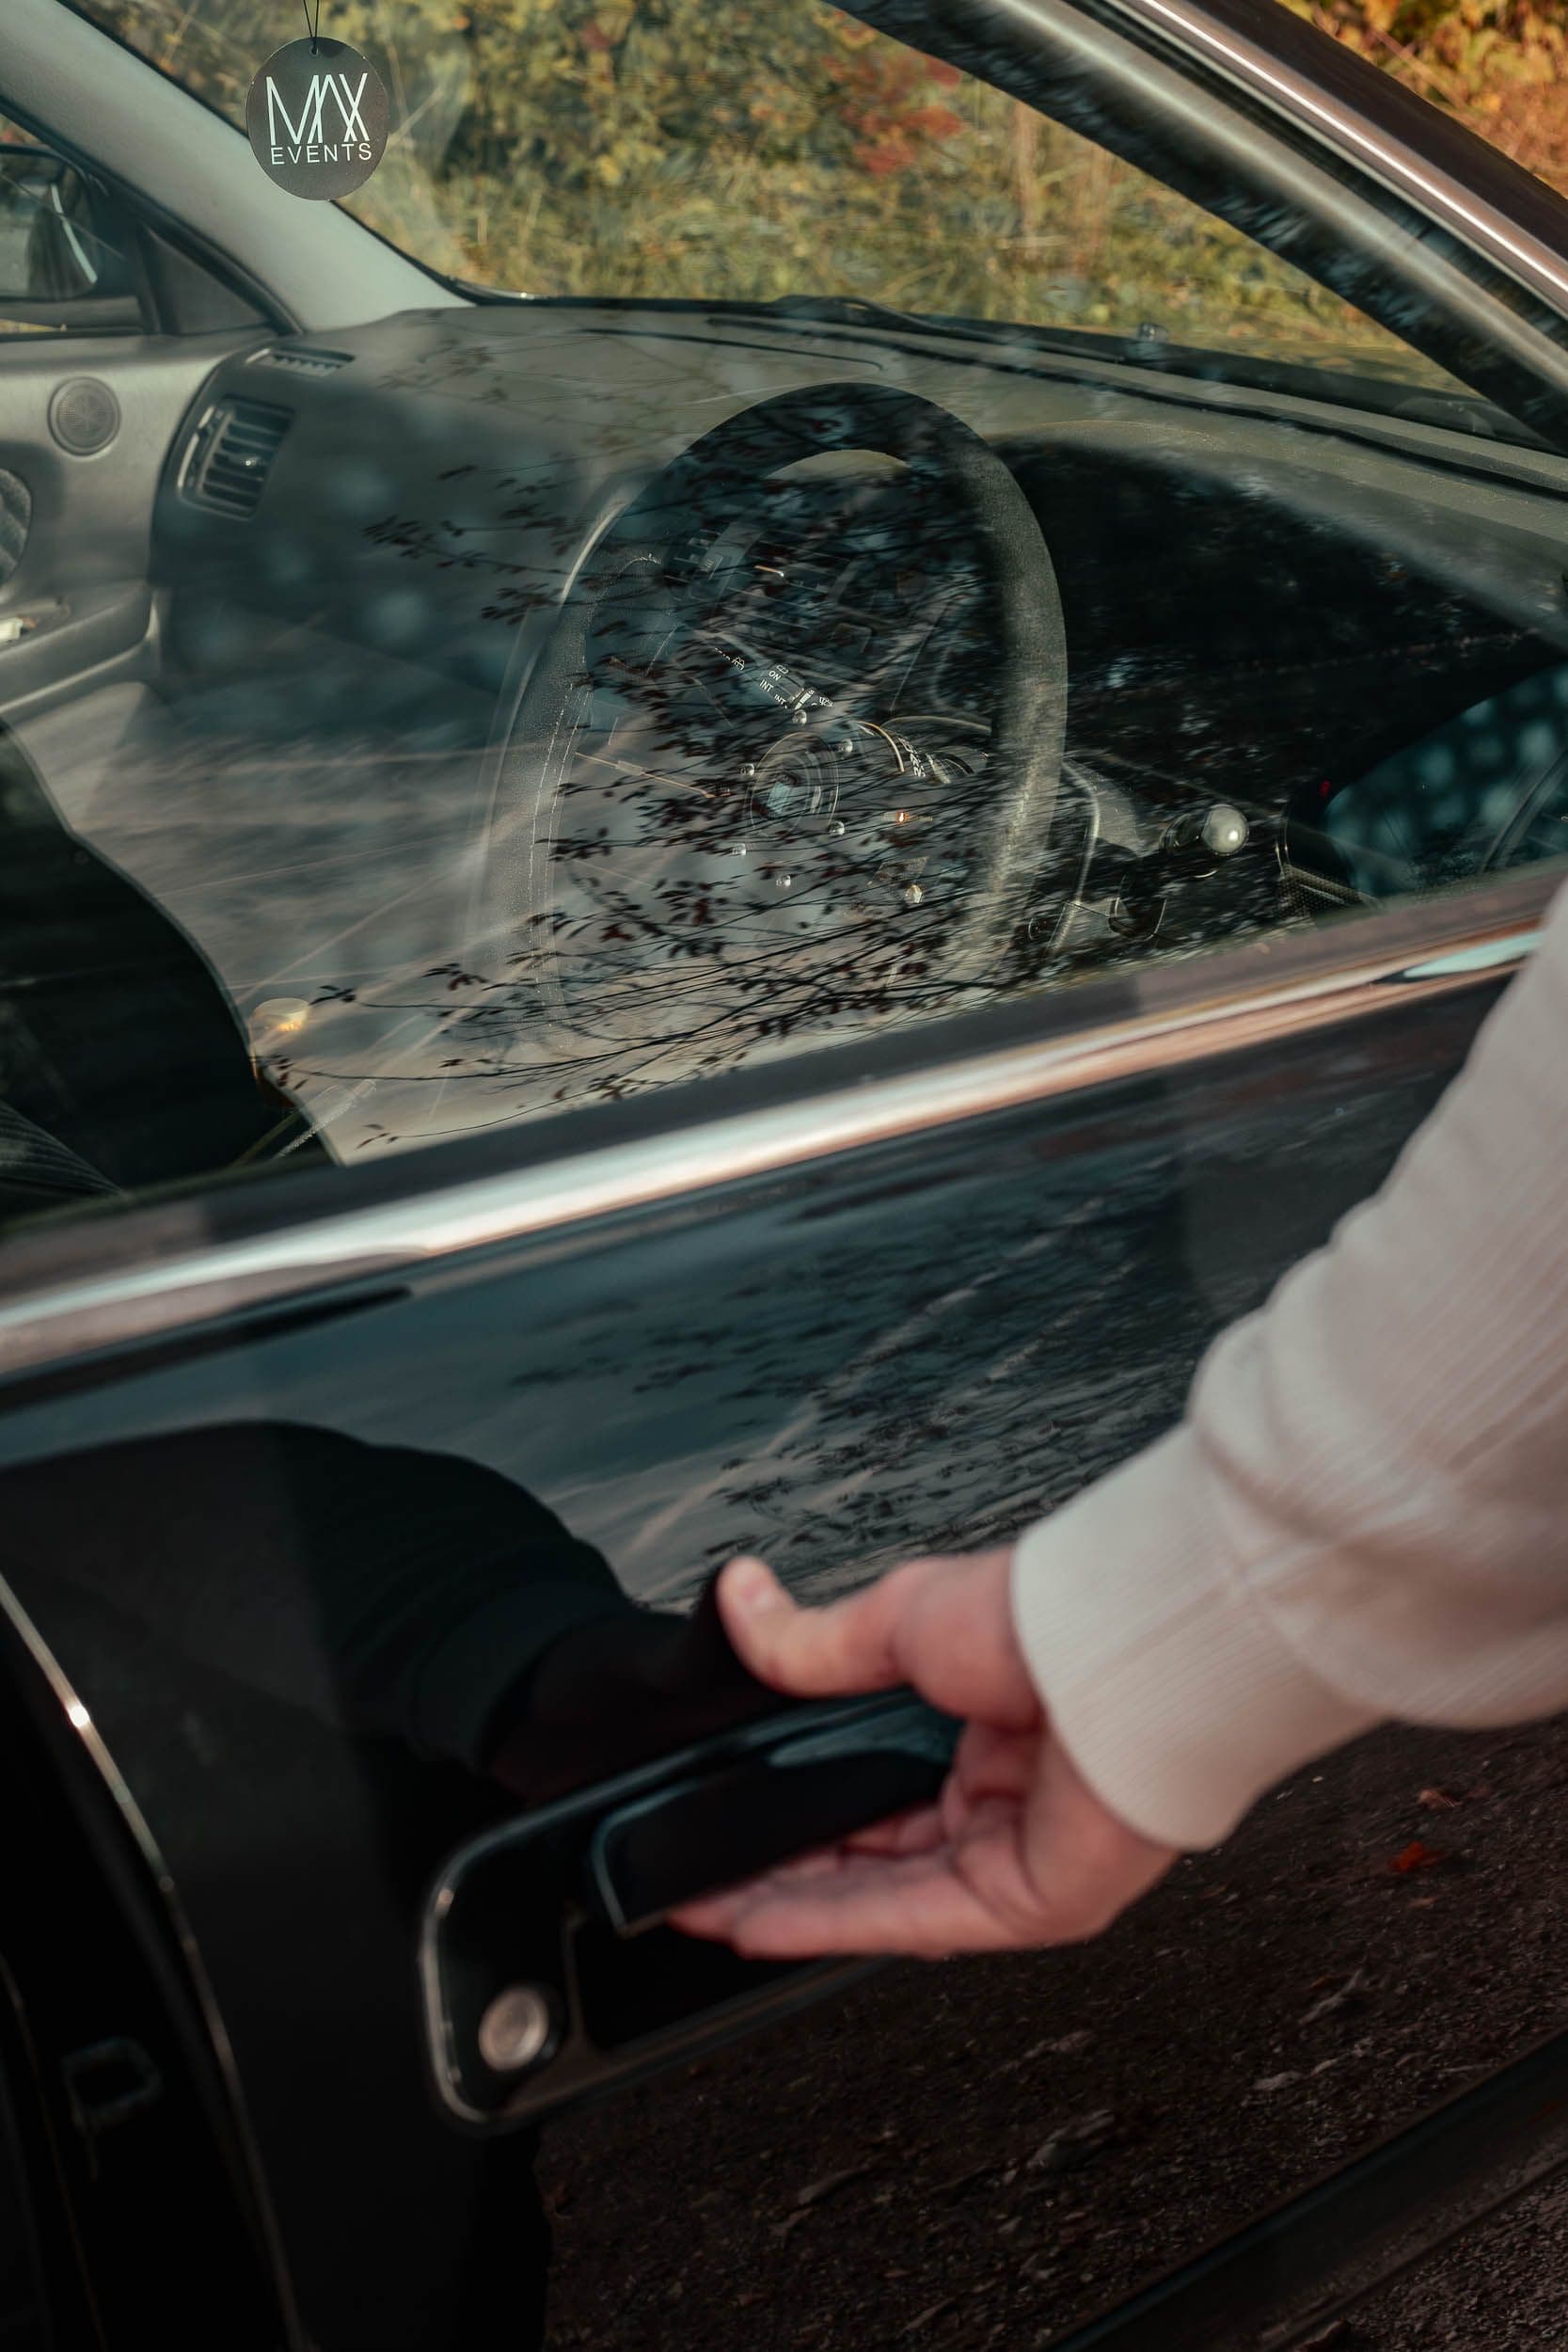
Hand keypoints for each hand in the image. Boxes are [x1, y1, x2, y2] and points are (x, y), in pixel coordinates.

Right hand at [670, 1549, 1176, 1958]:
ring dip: (791, 1902)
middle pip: (870, 1851)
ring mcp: (1014, 1851)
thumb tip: (741, 1603)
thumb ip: (813, 1641)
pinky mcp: (1026, 1902)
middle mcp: (1001, 1796)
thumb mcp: (901, 1619)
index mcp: (979, 1726)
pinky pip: (911, 1921)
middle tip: (700, 1871)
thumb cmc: (1047, 1617)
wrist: (1123, 1647)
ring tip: (709, 1905)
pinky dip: (830, 1923)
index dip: (794, 1801)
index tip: (729, 1804)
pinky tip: (760, 1924)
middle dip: (779, 1864)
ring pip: (882, 1894)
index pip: (871, 1784)